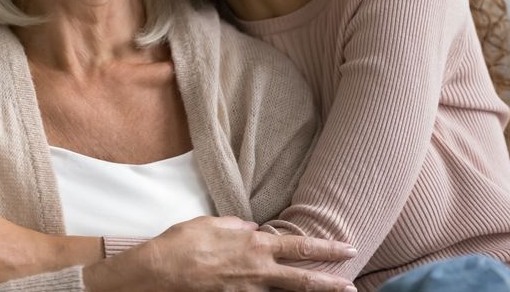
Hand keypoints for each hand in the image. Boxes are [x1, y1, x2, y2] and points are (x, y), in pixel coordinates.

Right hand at [84, 216, 356, 291]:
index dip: (325, 249)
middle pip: (301, 281)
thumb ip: (236, 226)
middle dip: (329, 284)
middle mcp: (256, 272)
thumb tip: (251, 229)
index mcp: (254, 246)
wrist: (158, 273)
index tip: (347, 248)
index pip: (298, 247)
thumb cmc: (182, 243)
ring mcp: (246, 291)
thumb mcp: (212, 223)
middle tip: (352, 287)